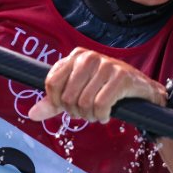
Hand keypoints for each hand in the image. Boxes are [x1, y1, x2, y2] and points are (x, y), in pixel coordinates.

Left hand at [28, 47, 165, 123]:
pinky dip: (102, 116)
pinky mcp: (121, 77)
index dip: (58, 102)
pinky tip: (107, 114)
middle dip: (77, 112)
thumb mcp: (77, 93)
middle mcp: (89, 57)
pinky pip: (101, 105)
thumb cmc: (105, 90)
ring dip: (90, 116)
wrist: (140, 90)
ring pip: (84, 103)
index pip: (51, 83)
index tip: (69, 106)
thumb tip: (32, 114)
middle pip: (68, 97)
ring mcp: (106, 65)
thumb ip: (54, 103)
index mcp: (75, 56)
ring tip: (97, 114)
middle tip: (87, 112)